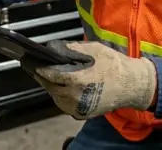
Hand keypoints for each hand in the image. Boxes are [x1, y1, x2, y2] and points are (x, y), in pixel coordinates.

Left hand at [21, 40, 156, 119]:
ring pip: (55, 96)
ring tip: (47, 74)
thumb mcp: (92, 49)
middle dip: (42, 76)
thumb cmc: (114, 65)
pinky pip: (64, 103)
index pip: (50, 75)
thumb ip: (70, 48)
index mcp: (78, 80)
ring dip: (50, 85)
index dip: (38, 68)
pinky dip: (59, 94)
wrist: (132, 85)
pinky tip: (60, 85)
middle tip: (34, 67)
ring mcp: (79, 107)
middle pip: (50, 86)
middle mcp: (76, 96)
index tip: (29, 62)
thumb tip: (52, 47)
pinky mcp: (82, 113)